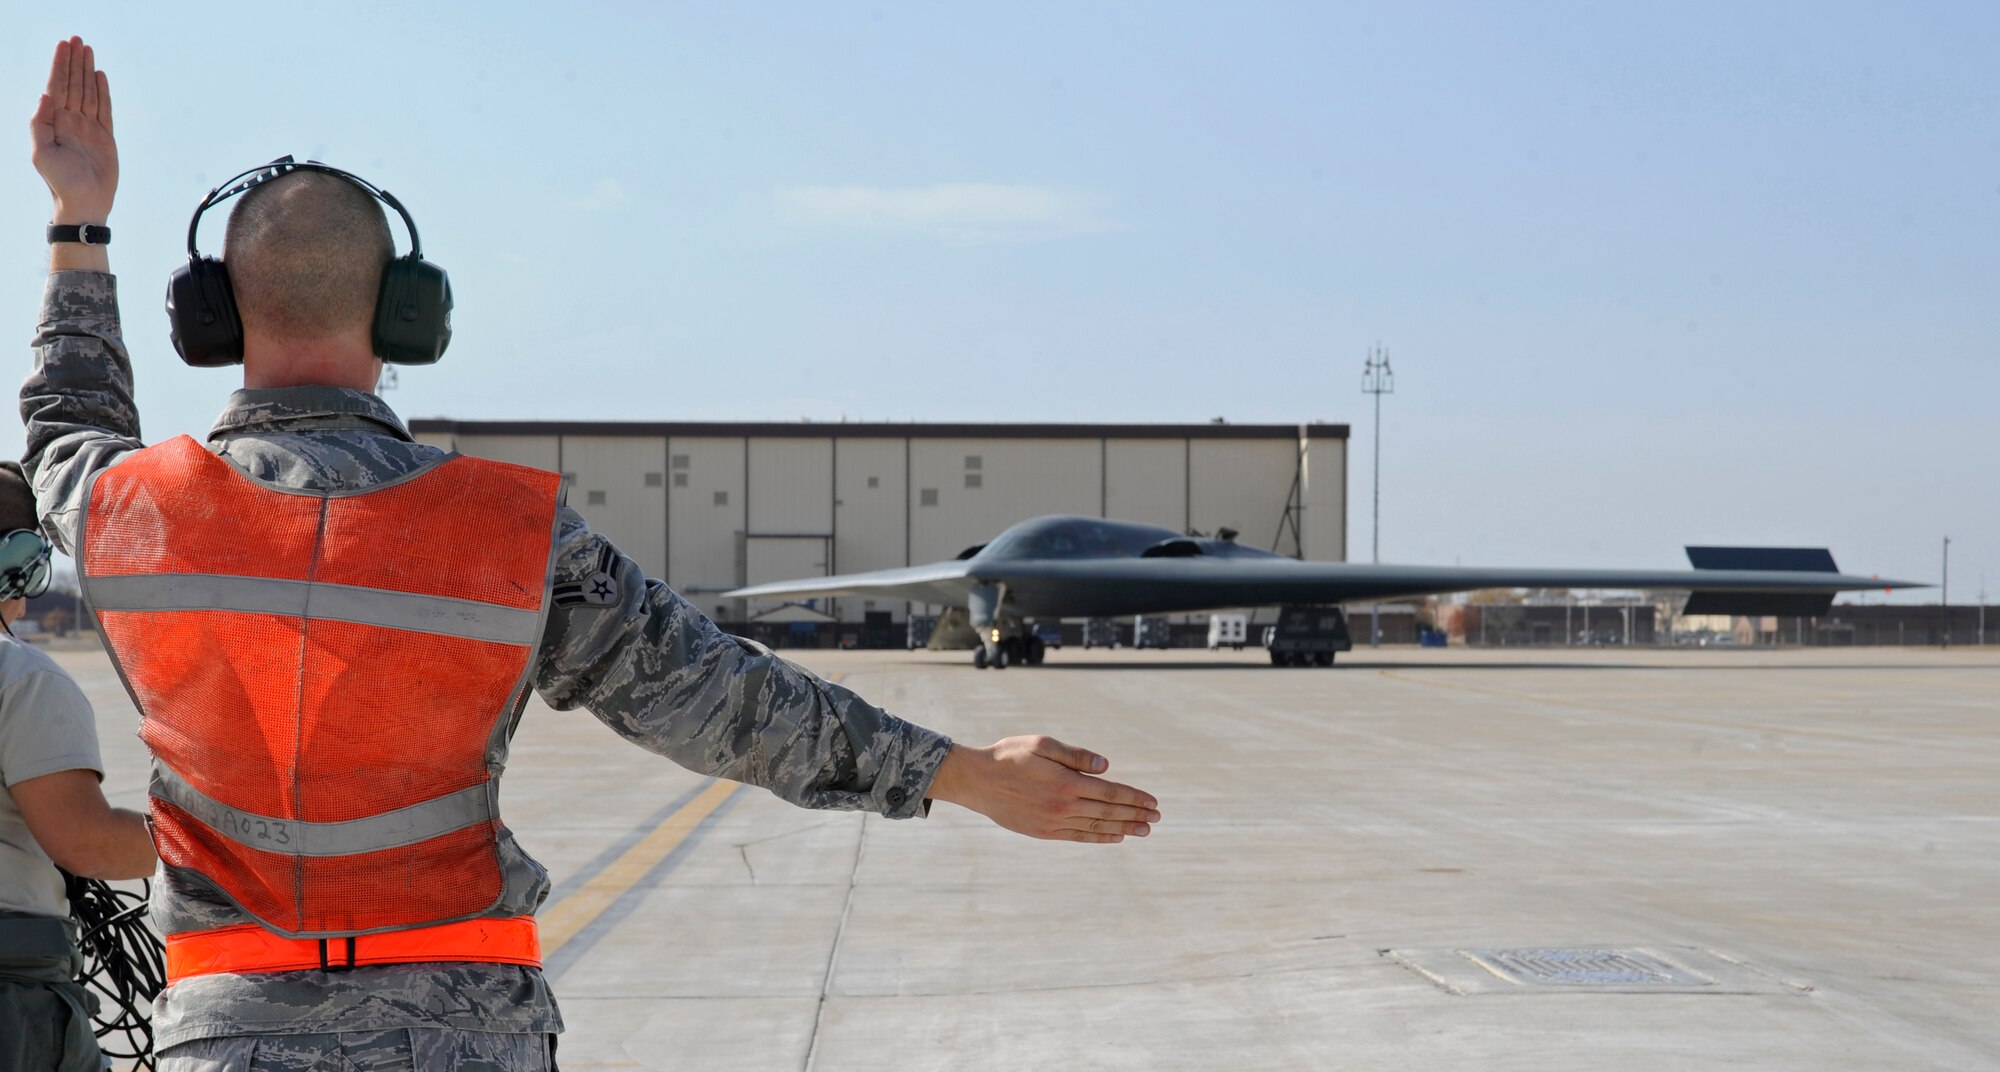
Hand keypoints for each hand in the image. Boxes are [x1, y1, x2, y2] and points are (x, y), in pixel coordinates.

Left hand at [30, 36, 117, 224]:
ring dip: (87, 71)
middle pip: (72, 84)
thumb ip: (39, 124)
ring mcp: (88, 128)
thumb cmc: (59, 181)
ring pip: (88, 92)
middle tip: (76, 40)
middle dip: (73, 61)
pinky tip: (100, 76)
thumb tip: (45, 96)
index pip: (57, 87)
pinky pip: (104, 109)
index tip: (64, 46)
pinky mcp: (105, 137)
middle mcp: (70, 121)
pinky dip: (102, 91)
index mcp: (54, 122)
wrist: (84, 202)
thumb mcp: (40, 153)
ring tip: (87, 50)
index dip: (60, 66)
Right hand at [926, 736, 1159, 843]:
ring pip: (1096, 826)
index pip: (1110, 792)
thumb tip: (1105, 767)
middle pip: (1108, 812)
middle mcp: (1063, 806)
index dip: (1134, 798)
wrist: (977, 781)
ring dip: (1123, 828)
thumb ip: (1074, 756)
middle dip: (1136, 814)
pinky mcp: (1044, 831)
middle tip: (1157, 818)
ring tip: (1144, 830)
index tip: (1153, 802)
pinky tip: (1115, 837)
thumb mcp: (1041, 744)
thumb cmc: (1009, 756)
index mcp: (1066, 783)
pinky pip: (1079, 836)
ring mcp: (1053, 822)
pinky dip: (1099, 837)